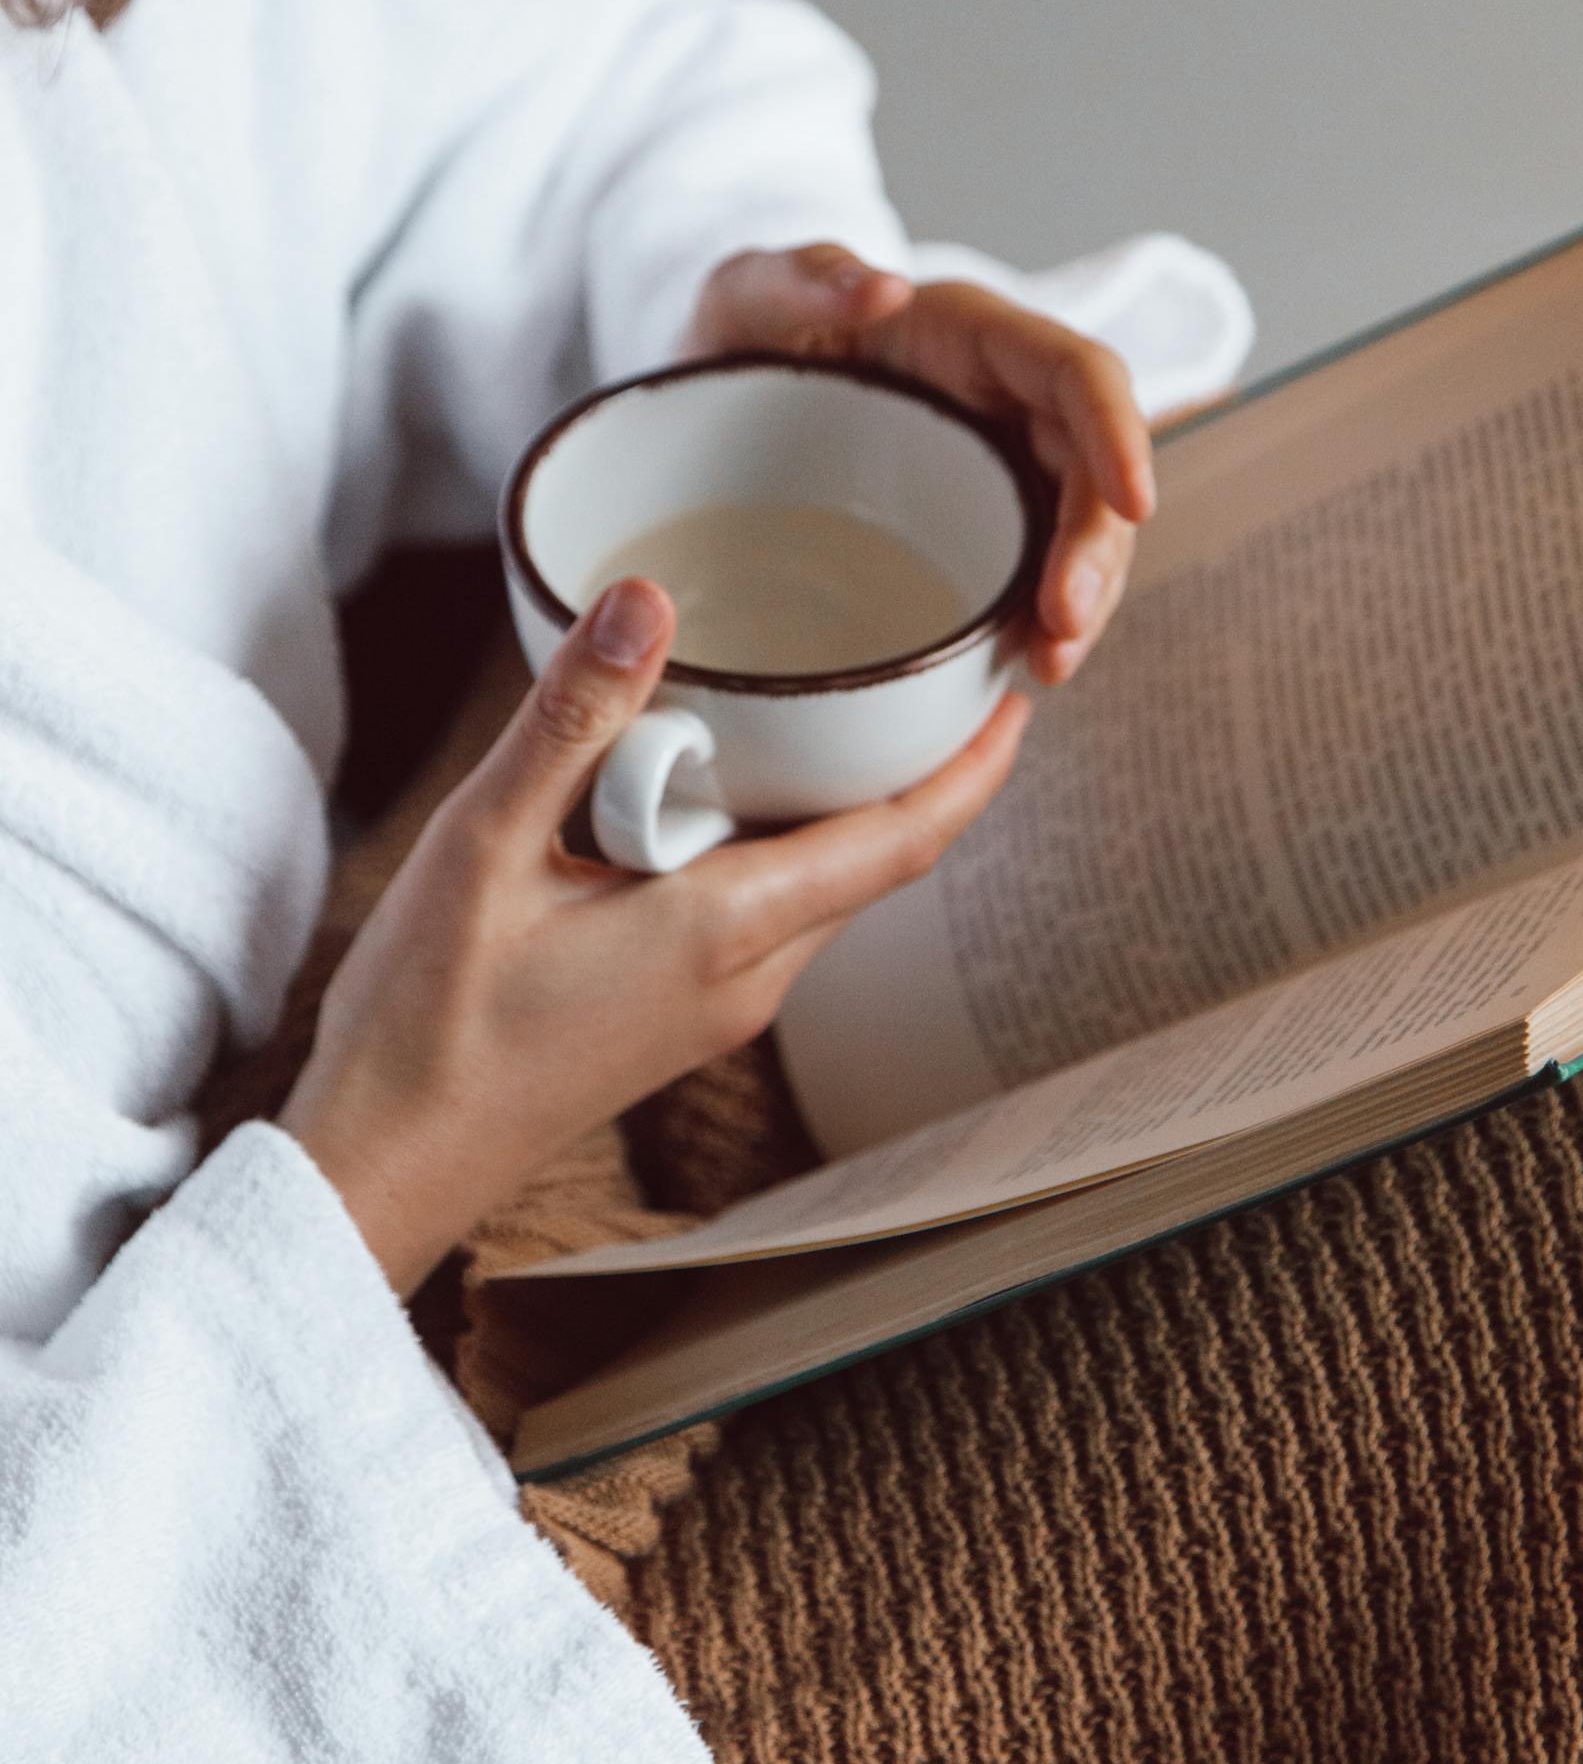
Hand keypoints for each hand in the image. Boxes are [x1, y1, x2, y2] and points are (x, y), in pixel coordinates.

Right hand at [279, 577, 1027, 1295]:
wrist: (381, 1164)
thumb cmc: (425, 1022)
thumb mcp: (483, 845)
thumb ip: (571, 720)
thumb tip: (650, 599)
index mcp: (725, 931)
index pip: (902, 840)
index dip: (975, 766)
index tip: (1020, 689)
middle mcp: (748, 980)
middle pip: (878, 859)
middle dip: (925, 769)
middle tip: (939, 665)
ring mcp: (719, 1008)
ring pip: (824, 888)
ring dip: (850, 805)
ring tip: (849, 707)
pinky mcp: (681, 1017)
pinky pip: (770, 913)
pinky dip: (783, 841)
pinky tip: (730, 789)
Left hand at [689, 242, 1154, 681]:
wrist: (705, 404)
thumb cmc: (735, 334)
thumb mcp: (744, 293)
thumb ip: (800, 278)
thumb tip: (885, 288)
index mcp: (973, 335)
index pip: (1077, 375)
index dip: (1119, 434)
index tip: (1135, 505)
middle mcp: (1003, 401)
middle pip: (1091, 472)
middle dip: (1096, 554)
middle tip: (1061, 633)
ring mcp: (993, 470)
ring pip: (1071, 535)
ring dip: (1077, 603)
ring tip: (1045, 667)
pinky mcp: (971, 529)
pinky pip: (1023, 576)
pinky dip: (1030, 627)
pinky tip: (1014, 676)